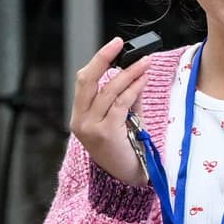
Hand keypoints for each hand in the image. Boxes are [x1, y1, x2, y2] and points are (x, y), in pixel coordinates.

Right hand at [70, 37, 161, 186]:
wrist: (128, 179)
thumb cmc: (127, 149)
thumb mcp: (124, 119)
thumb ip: (127, 97)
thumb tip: (137, 71)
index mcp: (80, 116)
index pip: (84, 82)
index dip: (98, 61)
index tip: (115, 46)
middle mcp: (80, 120)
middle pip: (87, 81)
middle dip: (103, 58)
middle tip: (121, 44)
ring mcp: (91, 128)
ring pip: (108, 91)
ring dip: (128, 73)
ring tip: (144, 62)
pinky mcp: (106, 133)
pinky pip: (120, 105)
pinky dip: (133, 89)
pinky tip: (143, 80)